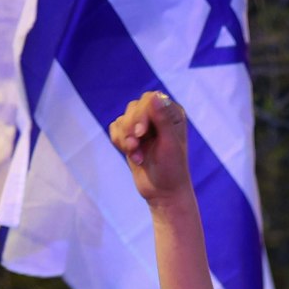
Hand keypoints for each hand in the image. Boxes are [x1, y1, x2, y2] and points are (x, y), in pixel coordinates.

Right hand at [108, 91, 190, 207]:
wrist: (163, 193)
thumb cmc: (172, 170)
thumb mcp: (169, 144)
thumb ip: (162, 120)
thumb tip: (155, 96)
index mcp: (172, 114)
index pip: (150, 99)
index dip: (142, 113)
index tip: (140, 133)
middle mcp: (158, 116)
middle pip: (134, 107)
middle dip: (131, 127)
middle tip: (135, 146)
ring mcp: (143, 127)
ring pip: (123, 119)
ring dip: (125, 138)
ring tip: (136, 155)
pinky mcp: (131, 137)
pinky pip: (115, 129)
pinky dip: (119, 142)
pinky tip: (133, 156)